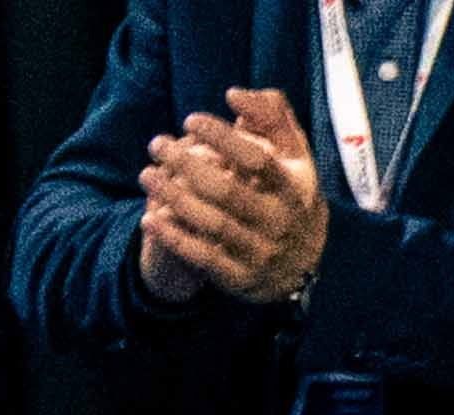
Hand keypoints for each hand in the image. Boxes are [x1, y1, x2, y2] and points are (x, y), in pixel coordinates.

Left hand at [142, 94, 327, 307]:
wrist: (306, 261)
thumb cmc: (290, 190)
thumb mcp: (293, 151)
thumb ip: (271, 114)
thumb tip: (234, 96)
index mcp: (293, 189)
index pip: (256, 160)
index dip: (221, 137)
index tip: (189, 120)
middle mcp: (279, 223)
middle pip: (228, 192)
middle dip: (186, 165)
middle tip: (156, 144)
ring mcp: (262, 254)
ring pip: (213, 224)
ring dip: (174, 198)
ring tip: (146, 174)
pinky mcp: (243, 279)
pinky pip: (205, 258)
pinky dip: (175, 239)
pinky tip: (150, 218)